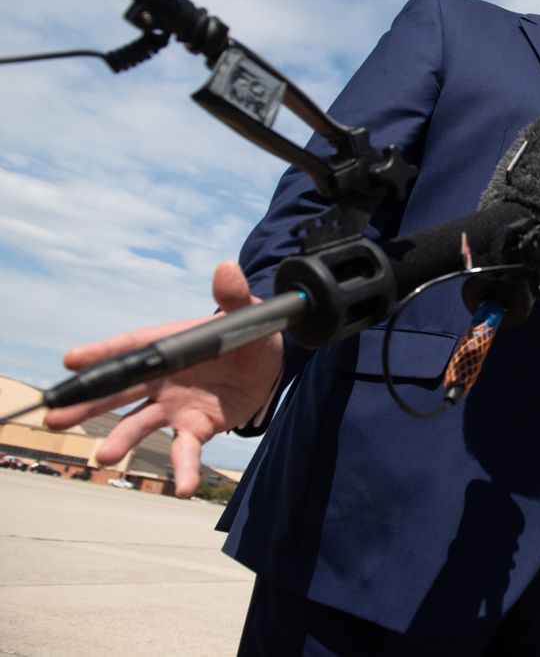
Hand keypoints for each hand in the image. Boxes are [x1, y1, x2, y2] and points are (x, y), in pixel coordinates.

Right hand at [44, 261, 282, 497]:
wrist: (267, 364)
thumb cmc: (245, 334)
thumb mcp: (244, 314)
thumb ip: (233, 297)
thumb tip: (227, 269)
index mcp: (166, 346)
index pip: (129, 348)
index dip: (101, 353)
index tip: (70, 360)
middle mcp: (162, 378)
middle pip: (119, 391)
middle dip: (87, 405)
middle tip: (54, 417)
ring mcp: (174, 405)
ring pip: (140, 424)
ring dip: (121, 439)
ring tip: (102, 456)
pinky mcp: (196, 427)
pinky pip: (185, 450)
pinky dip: (182, 469)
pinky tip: (180, 489)